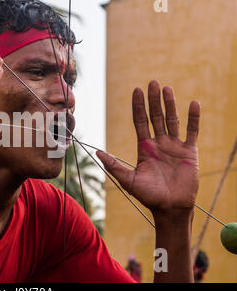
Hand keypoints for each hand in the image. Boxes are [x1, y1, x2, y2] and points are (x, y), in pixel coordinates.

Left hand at [97, 80, 200, 214]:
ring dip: (170, 104)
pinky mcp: (189, 152)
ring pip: (172, 120)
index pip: (140, 121)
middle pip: (156, 116)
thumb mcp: (128, 180)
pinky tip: (194, 104)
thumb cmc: (148, 196)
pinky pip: (192, 131)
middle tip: (152, 82)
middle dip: (153, 100)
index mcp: (144, 147)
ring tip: (167, 88)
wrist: (170, 208)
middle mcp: (158, 143)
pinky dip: (193, 118)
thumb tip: (96, 151)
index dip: (138, 106)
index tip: (136, 90)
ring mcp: (174, 146)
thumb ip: (113, 165)